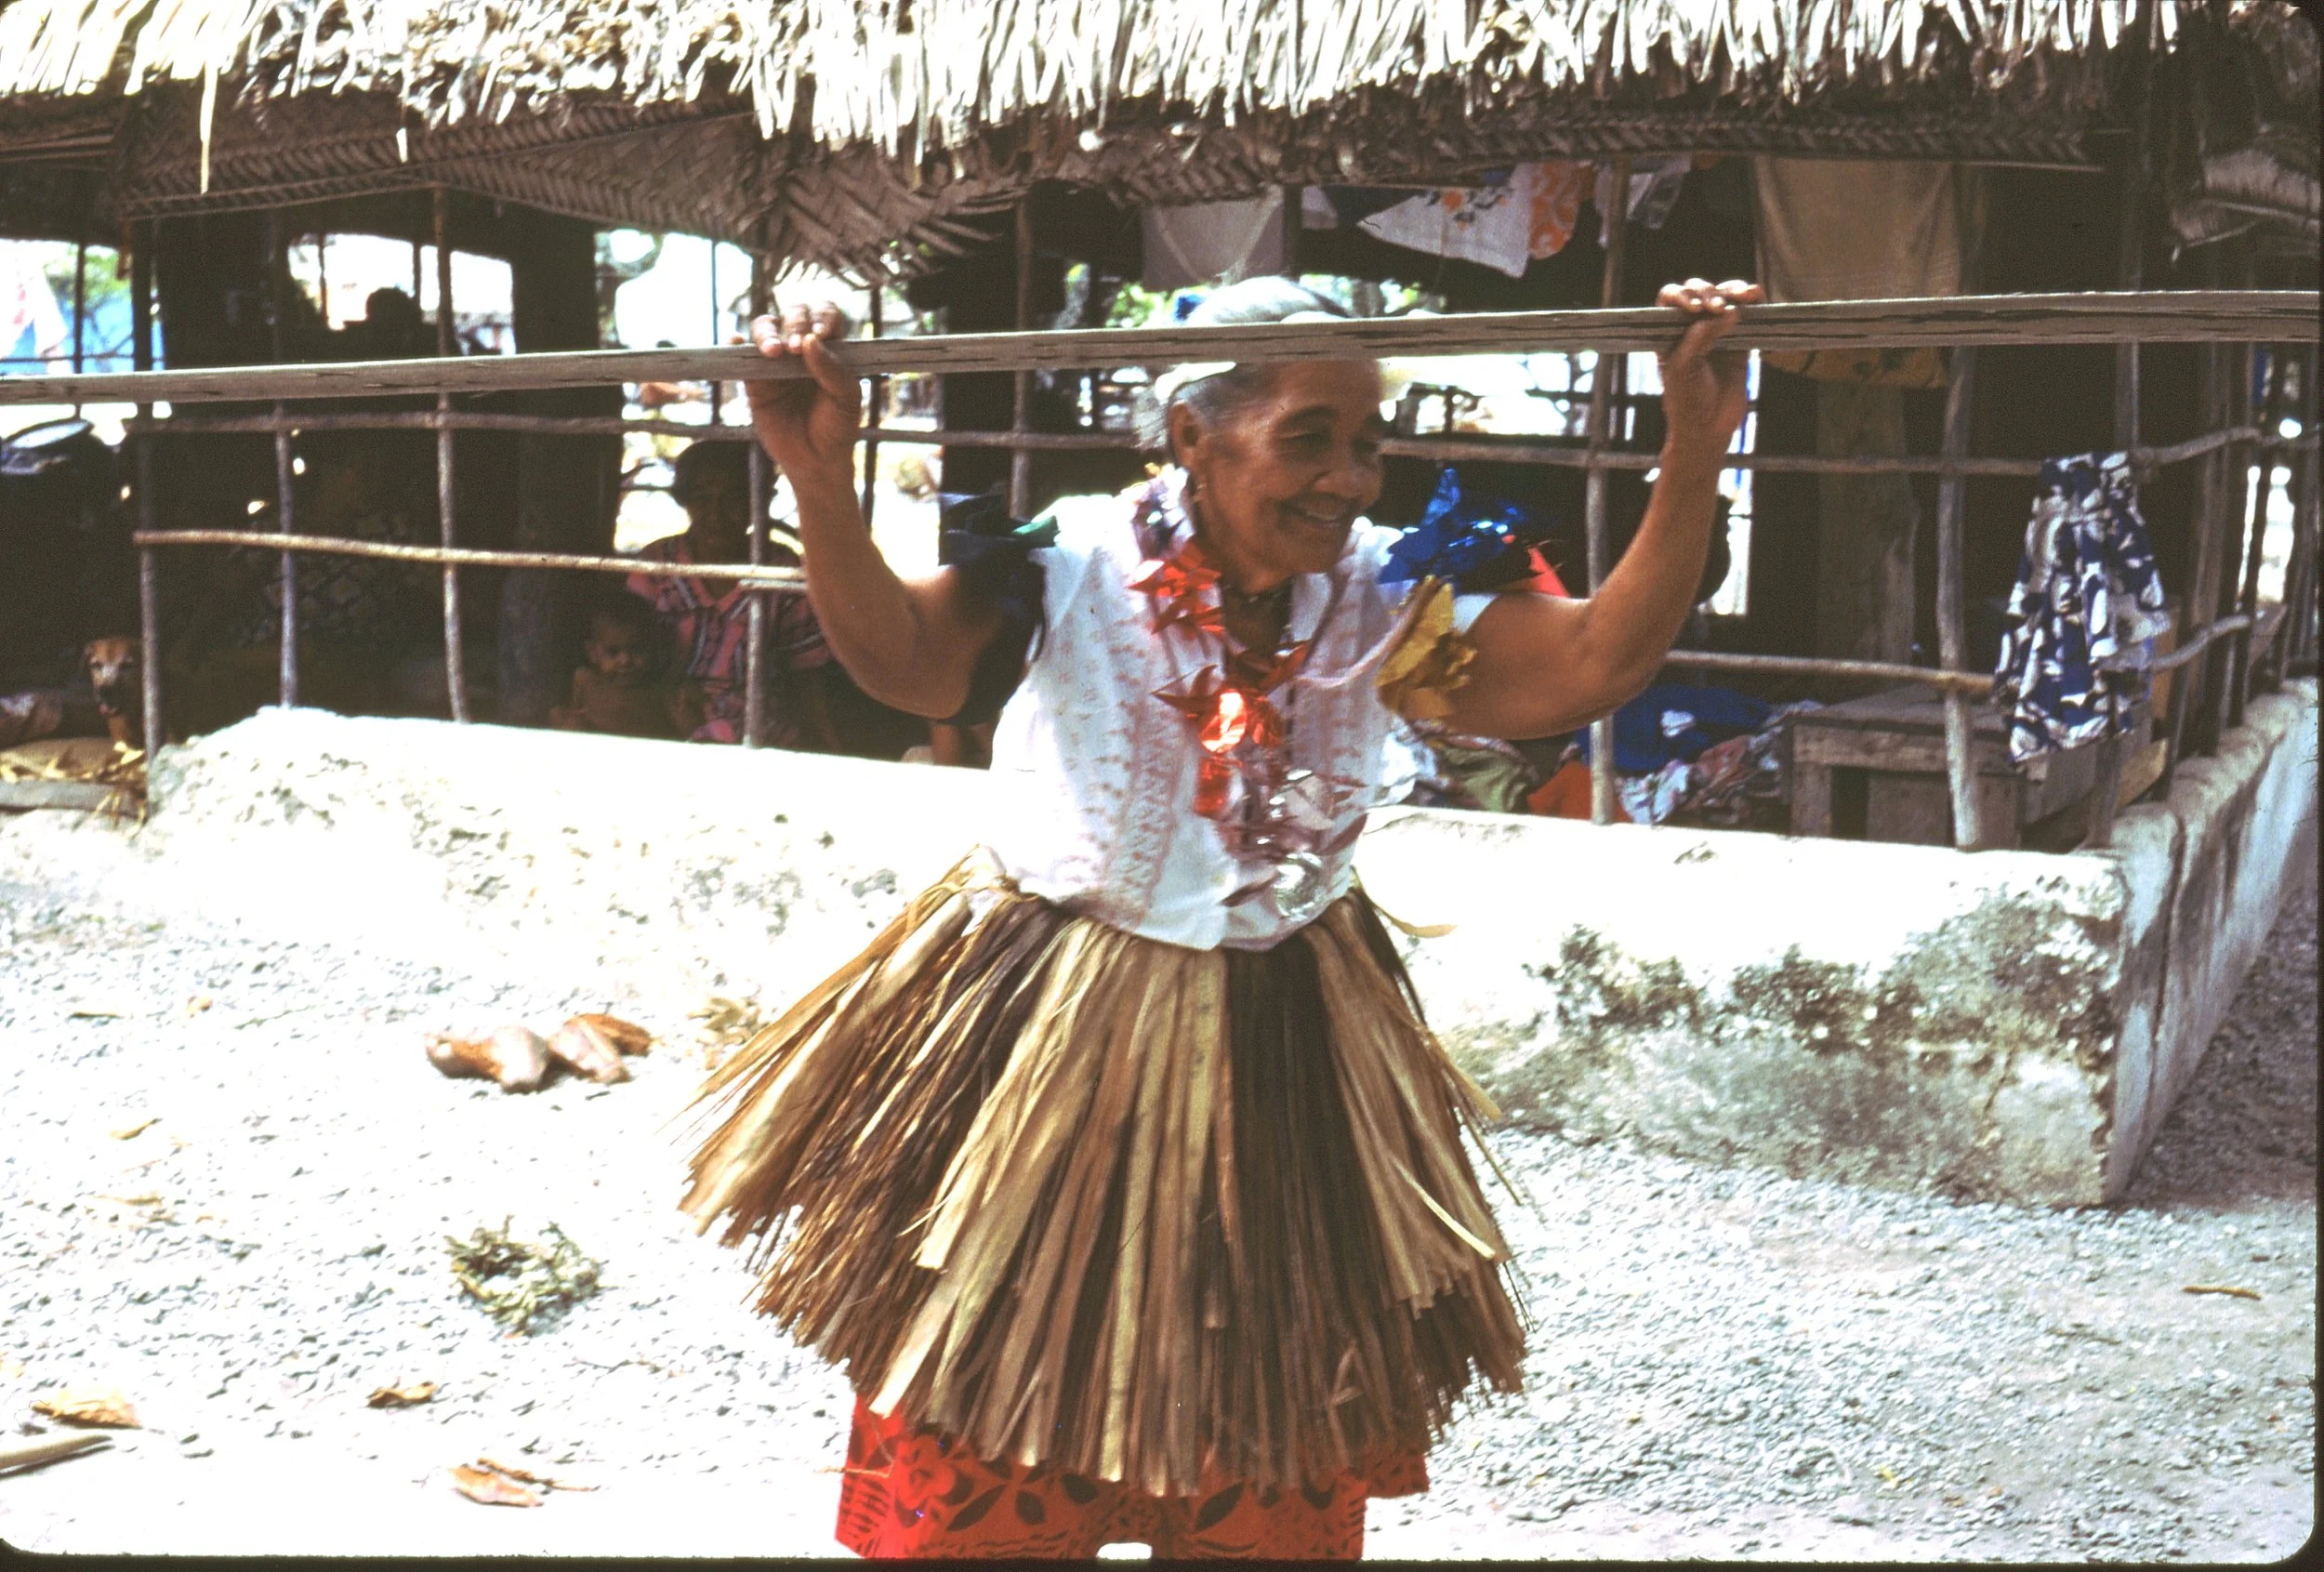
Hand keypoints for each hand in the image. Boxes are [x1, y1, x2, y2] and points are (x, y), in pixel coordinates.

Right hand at [744, 301, 860, 481]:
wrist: (817, 461)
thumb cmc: (837, 428)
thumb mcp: (846, 400)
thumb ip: (833, 370)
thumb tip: (809, 340)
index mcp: (830, 348)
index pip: (825, 315)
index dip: (821, 317)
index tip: (821, 334)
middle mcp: (802, 349)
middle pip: (794, 315)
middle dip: (794, 324)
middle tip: (795, 348)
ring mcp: (777, 362)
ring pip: (765, 328)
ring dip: (766, 333)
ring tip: (772, 351)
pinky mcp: (756, 380)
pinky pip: (743, 357)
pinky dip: (737, 344)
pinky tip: (737, 341)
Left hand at [1655, 278, 1761, 463]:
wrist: (1708, 429)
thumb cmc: (1686, 400)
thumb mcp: (1684, 367)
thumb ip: (1701, 337)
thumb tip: (1729, 310)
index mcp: (1668, 332)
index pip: (1670, 299)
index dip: (1682, 295)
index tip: (1694, 309)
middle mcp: (1690, 327)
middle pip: (1699, 292)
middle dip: (1708, 293)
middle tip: (1715, 308)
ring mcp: (1716, 332)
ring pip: (1724, 296)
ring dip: (1732, 290)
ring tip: (1742, 298)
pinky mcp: (1740, 340)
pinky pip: (1747, 312)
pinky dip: (1753, 299)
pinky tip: (1755, 295)